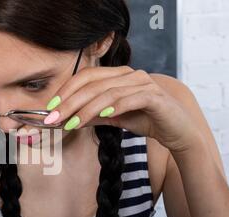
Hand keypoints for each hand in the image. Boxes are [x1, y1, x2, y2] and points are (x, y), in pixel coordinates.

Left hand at [44, 66, 201, 153]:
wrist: (178, 130)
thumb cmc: (145, 120)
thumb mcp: (113, 118)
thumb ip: (92, 115)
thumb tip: (66, 119)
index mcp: (118, 75)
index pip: (86, 76)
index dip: (66, 90)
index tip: (50, 108)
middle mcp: (129, 74)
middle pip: (93, 84)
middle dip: (70, 101)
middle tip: (54, 118)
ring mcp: (143, 82)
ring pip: (108, 92)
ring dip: (86, 109)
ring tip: (71, 123)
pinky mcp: (155, 96)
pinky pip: (130, 99)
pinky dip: (114, 107)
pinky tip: (102, 117)